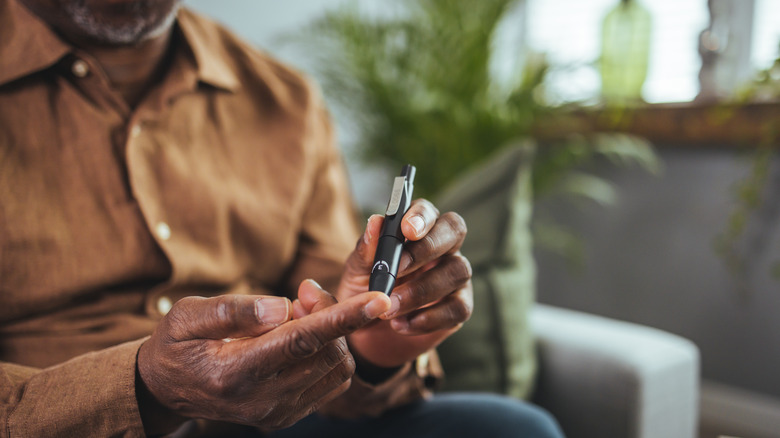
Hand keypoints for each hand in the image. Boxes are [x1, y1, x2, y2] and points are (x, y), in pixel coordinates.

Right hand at [136, 283, 390, 432]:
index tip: (378, 300)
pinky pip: (330, 382)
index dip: (343, 318)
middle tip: (306, 292)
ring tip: (301, 314)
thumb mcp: (188, 316)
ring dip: (333, 334)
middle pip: (326, 351)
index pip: (302, 341)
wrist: (166, 389)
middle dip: (331, 314)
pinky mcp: (287, 415)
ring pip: (335, 367)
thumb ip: (234, 311)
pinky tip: (304, 337)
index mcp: (235, 373)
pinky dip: (329, 352)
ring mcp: (277, 412)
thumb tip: (282, 306)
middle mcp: (261, 400)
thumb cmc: (176, 343)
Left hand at [338, 199, 472, 368]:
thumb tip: (376, 222)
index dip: (421, 216)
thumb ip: (367, 249)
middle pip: (454, 230)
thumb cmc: (364, 291)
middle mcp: (441, 246)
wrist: (367, 333)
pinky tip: (402, 325)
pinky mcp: (459, 306)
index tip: (406, 230)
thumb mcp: (357, 272)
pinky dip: (429, 318)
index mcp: (416, 229)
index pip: (428, 210)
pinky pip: (458, 308)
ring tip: (389, 309)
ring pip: (458, 270)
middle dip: (428, 247)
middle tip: (398, 269)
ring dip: (421, 290)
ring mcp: (454, 275)